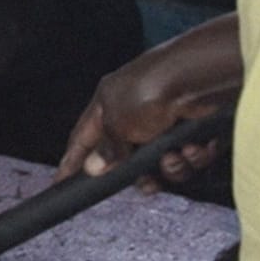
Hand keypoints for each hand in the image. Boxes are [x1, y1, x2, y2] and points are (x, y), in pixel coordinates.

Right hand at [58, 18, 239, 183]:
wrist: (197, 79)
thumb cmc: (151, 90)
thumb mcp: (117, 124)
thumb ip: (106, 150)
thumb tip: (95, 167)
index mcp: (109, 103)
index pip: (84, 137)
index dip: (73, 160)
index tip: (62, 181)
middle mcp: (137, 110)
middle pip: (130, 158)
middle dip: (142, 174)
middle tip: (146, 180)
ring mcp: (167, 119)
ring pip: (164, 162)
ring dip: (171, 166)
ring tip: (174, 157)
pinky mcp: (195, 127)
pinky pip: (189, 156)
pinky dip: (192, 156)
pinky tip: (192, 147)